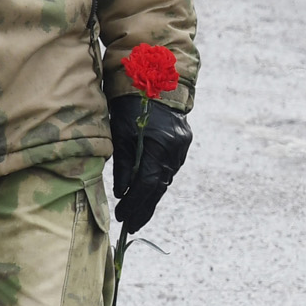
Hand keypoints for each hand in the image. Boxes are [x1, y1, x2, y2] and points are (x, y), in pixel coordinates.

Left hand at [108, 95, 192, 232]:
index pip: (147, 184)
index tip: (122, 217)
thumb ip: (123, 163)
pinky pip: (169, 168)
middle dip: (144, 208)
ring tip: (137, 213)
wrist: (156, 80)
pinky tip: (147, 190)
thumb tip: (122, 192)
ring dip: (151, 196)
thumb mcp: (122, 133)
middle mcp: (175, 150)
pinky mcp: (183, 143)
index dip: (134, 203)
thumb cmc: (132, 105)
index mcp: (160, 146)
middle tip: (132, 225)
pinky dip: (157, 180)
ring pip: (165, 179)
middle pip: (159, 187)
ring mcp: (182, 147)